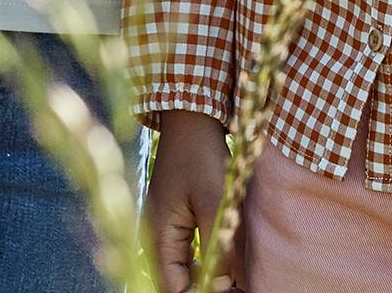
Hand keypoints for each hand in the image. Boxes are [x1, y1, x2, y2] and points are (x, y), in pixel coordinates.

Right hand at [146, 110, 243, 292]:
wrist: (191, 115)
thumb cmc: (200, 154)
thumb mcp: (213, 201)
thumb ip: (218, 248)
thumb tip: (226, 286)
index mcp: (158, 235)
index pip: (174, 289)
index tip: (231, 290)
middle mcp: (156, 235)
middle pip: (178, 281)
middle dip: (205, 287)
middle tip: (236, 285)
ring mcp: (164, 225)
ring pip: (184, 268)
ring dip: (207, 276)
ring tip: (234, 277)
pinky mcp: (176, 216)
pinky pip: (187, 251)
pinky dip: (205, 259)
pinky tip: (225, 257)